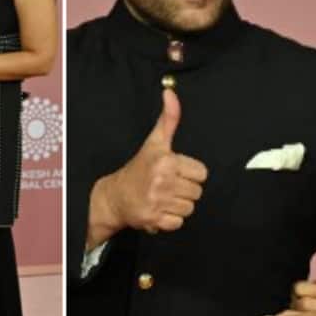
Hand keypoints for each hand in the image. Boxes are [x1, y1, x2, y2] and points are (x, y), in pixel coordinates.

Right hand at [96, 89, 208, 234]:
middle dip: (185, 190)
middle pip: (197, 191)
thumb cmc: (139, 168)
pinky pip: (179, 222)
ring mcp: (158, 201)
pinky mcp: (154, 219)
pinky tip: (160, 209)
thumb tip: (170, 92)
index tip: (176, 172)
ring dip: (179, 205)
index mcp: (166, 160)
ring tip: (164, 197)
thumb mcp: (155, 141)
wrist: (114, 196)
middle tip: (169, 185)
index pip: (202, 173)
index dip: (190, 173)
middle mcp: (162, 181)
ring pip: (190, 208)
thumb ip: (169, 118)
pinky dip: (171, 219)